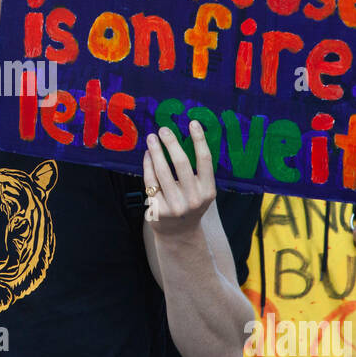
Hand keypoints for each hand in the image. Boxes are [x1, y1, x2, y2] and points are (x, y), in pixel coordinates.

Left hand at [143, 121, 214, 236]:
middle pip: (182, 163)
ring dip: (156, 151)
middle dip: (171, 143)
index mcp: (208, 191)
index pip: (205, 160)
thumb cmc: (190, 204)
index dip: (199, 140)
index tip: (192, 122)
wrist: (179, 234)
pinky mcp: (158, 209)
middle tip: (164, 129)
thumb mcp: (201, 191)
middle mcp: (193, 199)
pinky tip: (147, 155)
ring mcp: (175, 205)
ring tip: (152, 138)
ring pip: (162, 171)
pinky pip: (150, 181)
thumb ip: (196, 171)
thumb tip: (184, 137)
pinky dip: (148, 165)